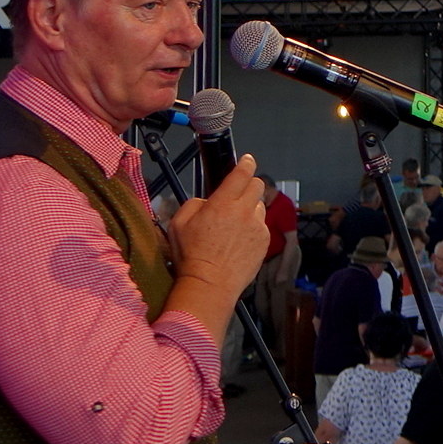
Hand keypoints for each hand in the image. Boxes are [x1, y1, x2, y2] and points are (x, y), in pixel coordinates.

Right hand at [168, 155, 269, 294]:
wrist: (209, 284)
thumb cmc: (191, 256)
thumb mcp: (179, 224)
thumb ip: (194, 204)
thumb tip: (208, 200)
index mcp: (222, 203)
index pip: (241, 174)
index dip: (246, 163)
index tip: (247, 160)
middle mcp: (243, 211)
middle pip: (257, 185)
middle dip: (249, 185)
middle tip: (237, 194)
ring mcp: (257, 226)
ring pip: (259, 206)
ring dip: (249, 208)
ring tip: (234, 224)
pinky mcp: (264, 241)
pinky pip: (261, 226)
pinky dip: (253, 227)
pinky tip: (239, 240)